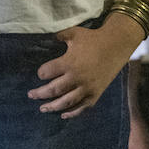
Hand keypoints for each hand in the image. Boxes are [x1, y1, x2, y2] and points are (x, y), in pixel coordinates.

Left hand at [28, 15, 142, 118]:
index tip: (39, 74)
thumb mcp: (73, 33)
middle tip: (31, 95)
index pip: (47, 72)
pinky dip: (73, 112)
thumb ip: (58, 36)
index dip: (41, 73)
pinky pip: (83, 106)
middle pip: (54, 89)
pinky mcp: (96, 93)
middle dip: (40, 93)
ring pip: (67, 101)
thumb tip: (45, 38)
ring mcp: (87, 87)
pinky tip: (63, 115)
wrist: (116, 45)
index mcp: (69, 62)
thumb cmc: (93, 38)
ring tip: (43, 108)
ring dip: (53, 106)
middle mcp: (77, 77)